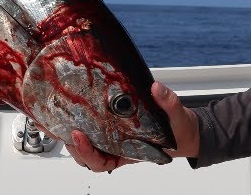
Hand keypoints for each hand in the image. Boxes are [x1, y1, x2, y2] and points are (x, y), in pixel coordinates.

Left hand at [64, 81, 200, 172]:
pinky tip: (78, 109)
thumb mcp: (178, 117)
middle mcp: (119, 147)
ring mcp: (115, 137)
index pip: (101, 161)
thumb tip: (156, 88)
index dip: (87, 152)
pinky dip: (85, 121)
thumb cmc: (179, 131)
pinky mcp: (115, 126)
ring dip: (75, 135)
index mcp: (130, 153)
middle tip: (67, 126)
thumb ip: (168, 103)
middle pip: (87, 155)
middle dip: (74, 144)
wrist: (183, 129)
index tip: (80, 135)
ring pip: (88, 143)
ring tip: (67, 119)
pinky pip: (95, 128)